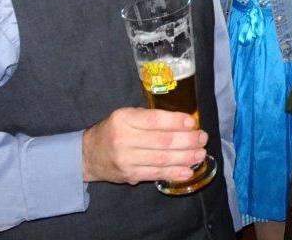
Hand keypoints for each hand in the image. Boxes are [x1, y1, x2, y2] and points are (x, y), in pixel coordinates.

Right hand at [82, 107, 208, 184]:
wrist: (89, 154)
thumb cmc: (114, 130)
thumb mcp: (127, 115)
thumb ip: (150, 117)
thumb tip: (184, 122)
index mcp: (124, 118)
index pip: (154, 120)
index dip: (176, 121)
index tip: (192, 122)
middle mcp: (123, 138)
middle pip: (162, 141)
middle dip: (187, 140)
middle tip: (202, 138)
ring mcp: (126, 159)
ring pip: (162, 159)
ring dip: (185, 157)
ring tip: (200, 154)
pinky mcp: (129, 175)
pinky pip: (156, 174)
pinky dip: (174, 173)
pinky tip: (188, 170)